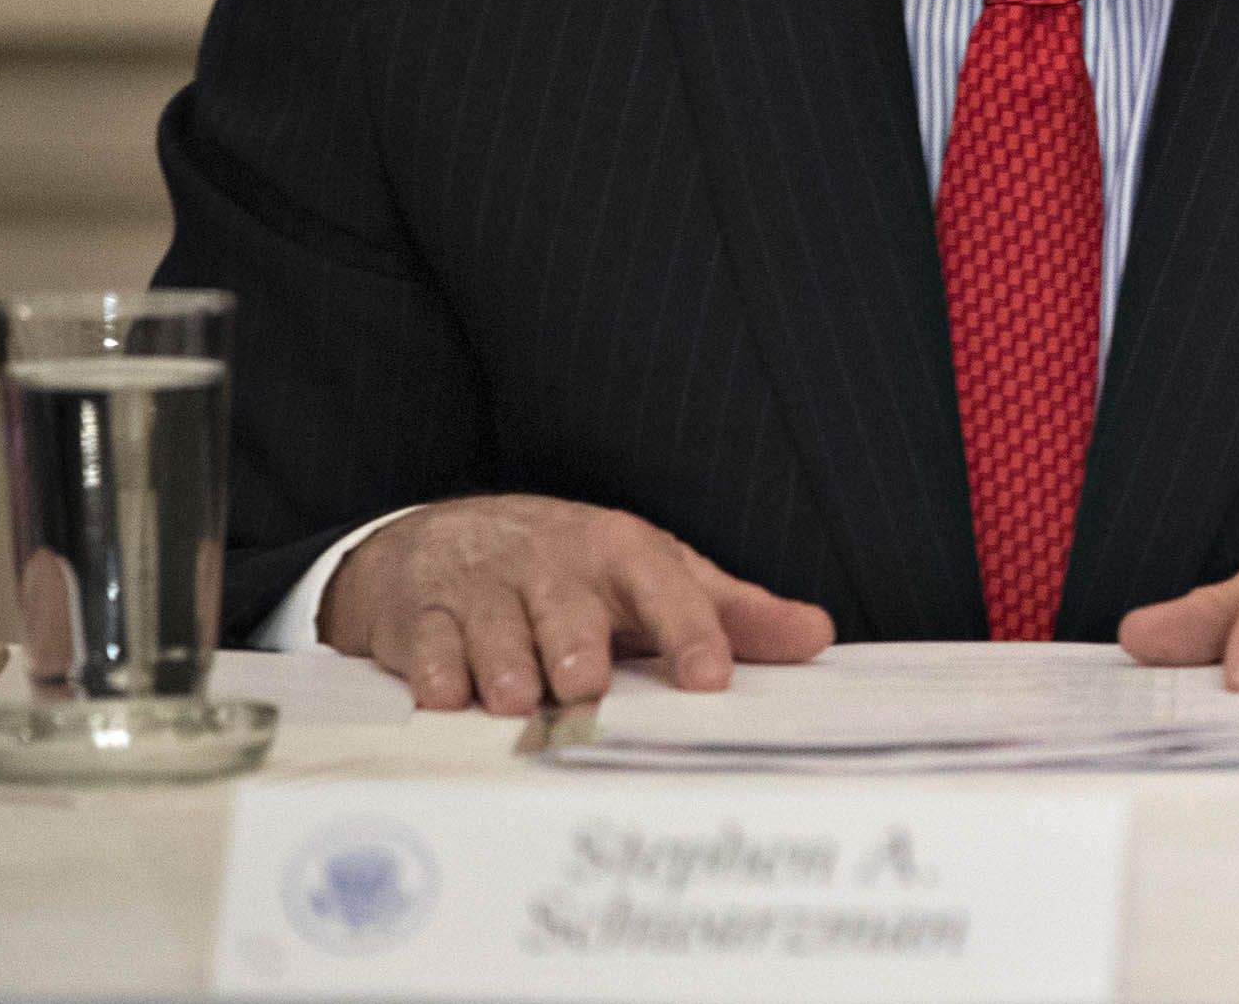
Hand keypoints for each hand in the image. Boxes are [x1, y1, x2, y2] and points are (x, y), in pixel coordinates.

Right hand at [319, 495, 833, 713]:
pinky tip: (446, 699)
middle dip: (576, 649)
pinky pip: (427, 652)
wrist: (448, 539)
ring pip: (496, 636)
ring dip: (506, 670)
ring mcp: (483, 590)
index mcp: (623, 553)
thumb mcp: (658, 578)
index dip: (690, 633)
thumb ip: (734, 614)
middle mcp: (554, 567)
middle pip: (571, 614)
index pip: (666, 590)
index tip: (709, 679)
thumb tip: (819, 637)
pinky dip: (436, 678)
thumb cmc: (575, 572)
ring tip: (516, 700)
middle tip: (585, 685)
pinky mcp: (419, 617)